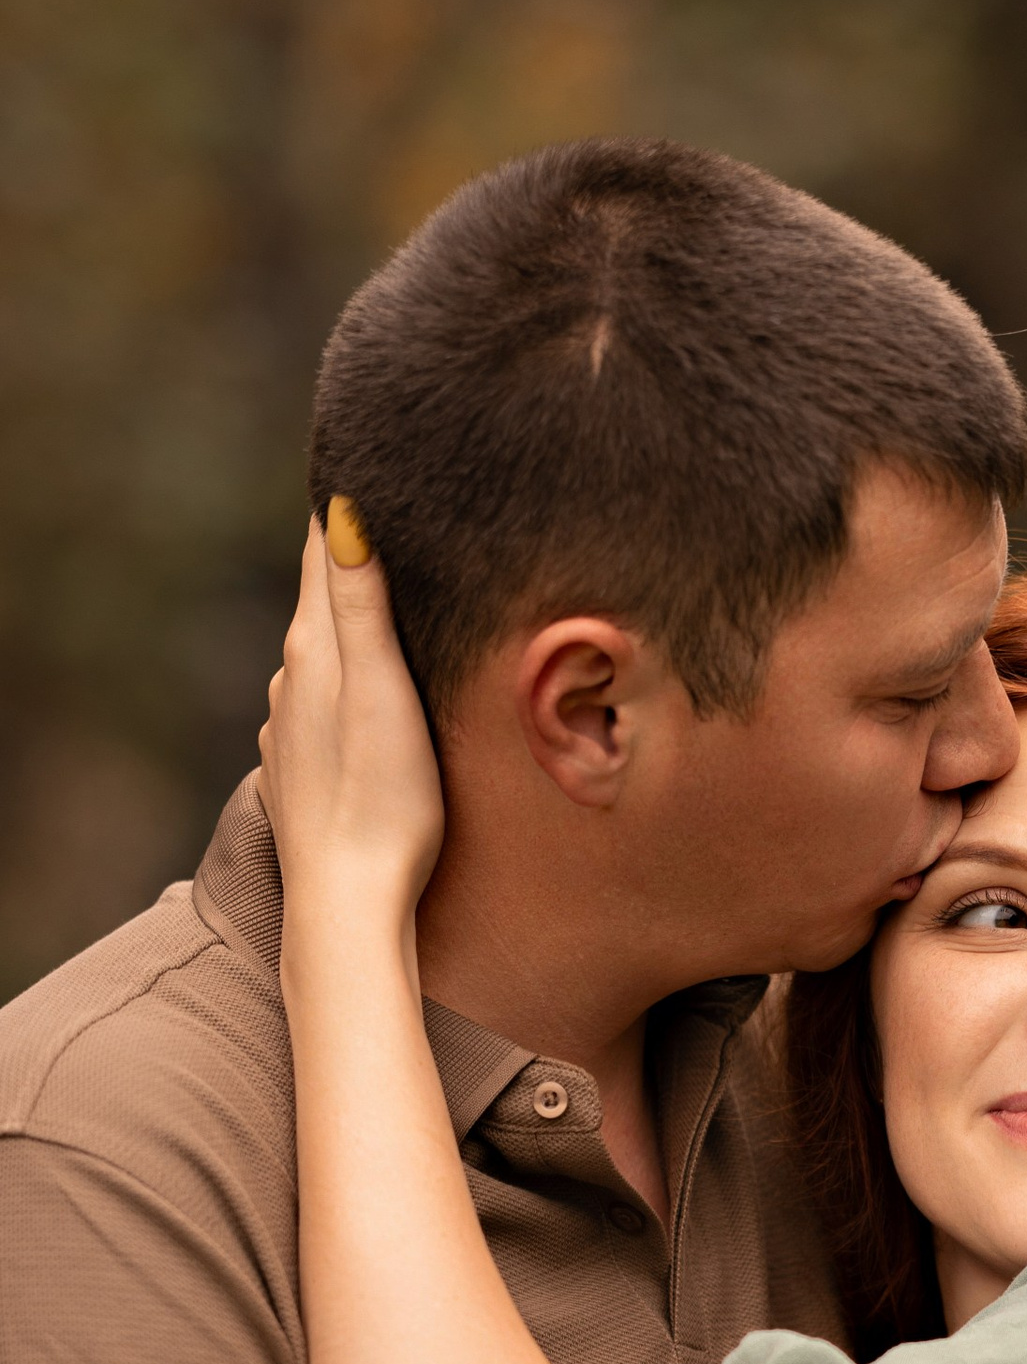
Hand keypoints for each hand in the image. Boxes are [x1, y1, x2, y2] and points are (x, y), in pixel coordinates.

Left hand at [259, 506, 445, 911]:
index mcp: (315, 650)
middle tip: (394, 518)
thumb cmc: (383, 800)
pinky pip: (326, 705)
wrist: (348, 902)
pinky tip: (373, 697)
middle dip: (356, 562)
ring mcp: (291, 727)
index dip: (349, 507)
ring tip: (398, 606)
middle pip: (324, 600)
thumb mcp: (382, 689)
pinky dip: (350, 685)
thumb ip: (361, 602)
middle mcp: (291, 679)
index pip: (326, 551)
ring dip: (354, 630)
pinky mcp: (303, 769)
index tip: (372, 460)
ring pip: (325, 656)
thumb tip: (341, 510)